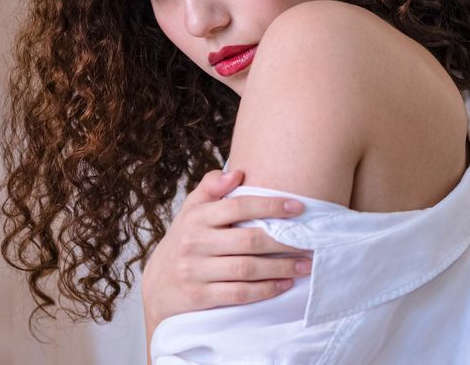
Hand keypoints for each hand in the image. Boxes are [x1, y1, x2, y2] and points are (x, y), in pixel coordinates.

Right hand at [141, 169, 312, 329]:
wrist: (158, 286)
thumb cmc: (185, 241)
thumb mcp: (191, 211)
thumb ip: (211, 188)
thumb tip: (237, 172)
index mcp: (196, 217)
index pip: (238, 206)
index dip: (270, 206)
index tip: (299, 208)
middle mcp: (195, 243)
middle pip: (248, 240)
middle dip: (284, 241)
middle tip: (311, 241)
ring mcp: (196, 271)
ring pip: (247, 268)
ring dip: (281, 267)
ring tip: (305, 264)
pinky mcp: (200, 297)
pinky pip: (239, 293)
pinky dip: (265, 289)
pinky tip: (285, 284)